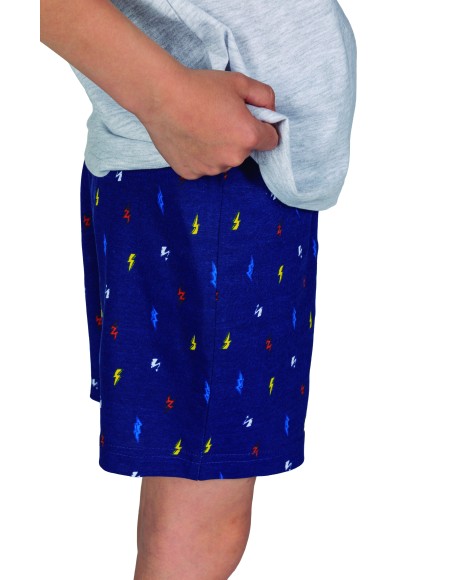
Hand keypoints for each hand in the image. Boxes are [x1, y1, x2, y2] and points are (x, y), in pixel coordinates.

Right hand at [136, 68, 278, 178]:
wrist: (160, 95)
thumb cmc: (199, 87)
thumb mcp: (239, 82)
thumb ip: (264, 96)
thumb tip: (271, 112)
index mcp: (248, 137)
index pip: (272, 140)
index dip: (264, 128)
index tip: (251, 120)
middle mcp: (232, 158)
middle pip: (245, 151)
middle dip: (238, 138)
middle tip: (218, 118)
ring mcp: (210, 169)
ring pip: (223, 161)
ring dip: (218, 149)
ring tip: (201, 127)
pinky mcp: (191, 173)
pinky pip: (203, 166)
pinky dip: (199, 155)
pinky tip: (189, 138)